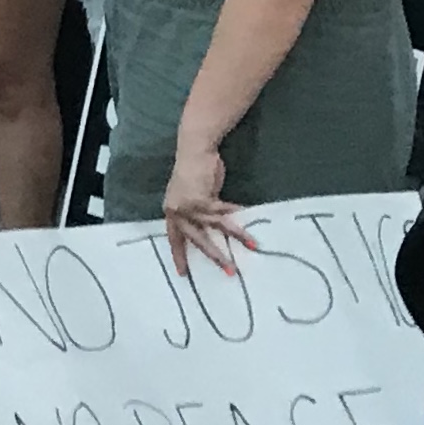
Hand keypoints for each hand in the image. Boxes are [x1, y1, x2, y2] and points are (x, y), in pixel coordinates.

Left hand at [163, 134, 253, 276]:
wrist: (194, 150)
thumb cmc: (194, 173)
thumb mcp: (191, 197)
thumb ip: (197, 213)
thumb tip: (211, 230)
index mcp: (171, 212)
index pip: (174, 239)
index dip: (179, 255)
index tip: (183, 274)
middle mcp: (177, 211)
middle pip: (196, 239)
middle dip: (214, 255)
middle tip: (228, 271)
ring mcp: (189, 205)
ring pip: (214, 227)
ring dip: (235, 236)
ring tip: (252, 245)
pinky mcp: (203, 198)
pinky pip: (225, 211)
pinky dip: (238, 216)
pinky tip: (250, 220)